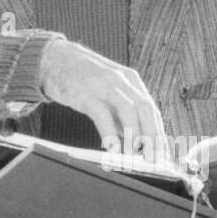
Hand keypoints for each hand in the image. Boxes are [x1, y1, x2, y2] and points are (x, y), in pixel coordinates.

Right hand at [39, 39, 167, 159]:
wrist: (54, 58)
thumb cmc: (82, 79)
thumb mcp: (107, 91)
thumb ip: (119, 114)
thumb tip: (133, 143)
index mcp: (130, 80)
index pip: (151, 109)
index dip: (159, 133)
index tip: (162, 154)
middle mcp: (121, 80)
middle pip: (144, 108)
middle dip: (152, 136)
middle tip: (152, 159)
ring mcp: (103, 85)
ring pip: (128, 110)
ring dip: (134, 135)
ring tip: (133, 155)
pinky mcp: (85, 93)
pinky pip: (101, 114)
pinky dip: (108, 132)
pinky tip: (111, 148)